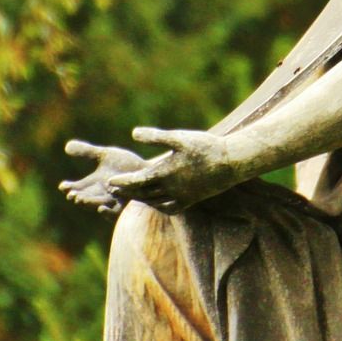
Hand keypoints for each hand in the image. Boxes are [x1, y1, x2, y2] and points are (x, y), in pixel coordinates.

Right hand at [59, 140, 149, 214]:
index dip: (70, 188)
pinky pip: (116, 212)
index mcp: (94, 183)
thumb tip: (67, 146)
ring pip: (99, 204)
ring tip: (80, 200)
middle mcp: (102, 194)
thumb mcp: (105, 155)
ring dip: (89, 203)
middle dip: (79, 197)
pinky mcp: (127, 205)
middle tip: (71, 195)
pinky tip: (100, 208)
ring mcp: (114, 200)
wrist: (149, 170)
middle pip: (87, 198)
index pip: (78, 188)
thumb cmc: (126, 164)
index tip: (63, 186)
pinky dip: (108, 211)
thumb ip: (87, 152)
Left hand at [108, 127, 243, 211]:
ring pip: (154, 201)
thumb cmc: (205, 147)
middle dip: (127, 190)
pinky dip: (159, 206)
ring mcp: (182, 196)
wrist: (231, 162)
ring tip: (130, 193)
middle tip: (112, 189)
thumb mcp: (179, 137)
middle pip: (142, 193)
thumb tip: (134, 133)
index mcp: (166, 173)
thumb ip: (156, 136)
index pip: (137, 181)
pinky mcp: (191, 200)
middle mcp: (171, 188)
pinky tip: (155, 201)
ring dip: (140, 198)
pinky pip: (170, 208)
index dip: (122, 181)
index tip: (110, 181)